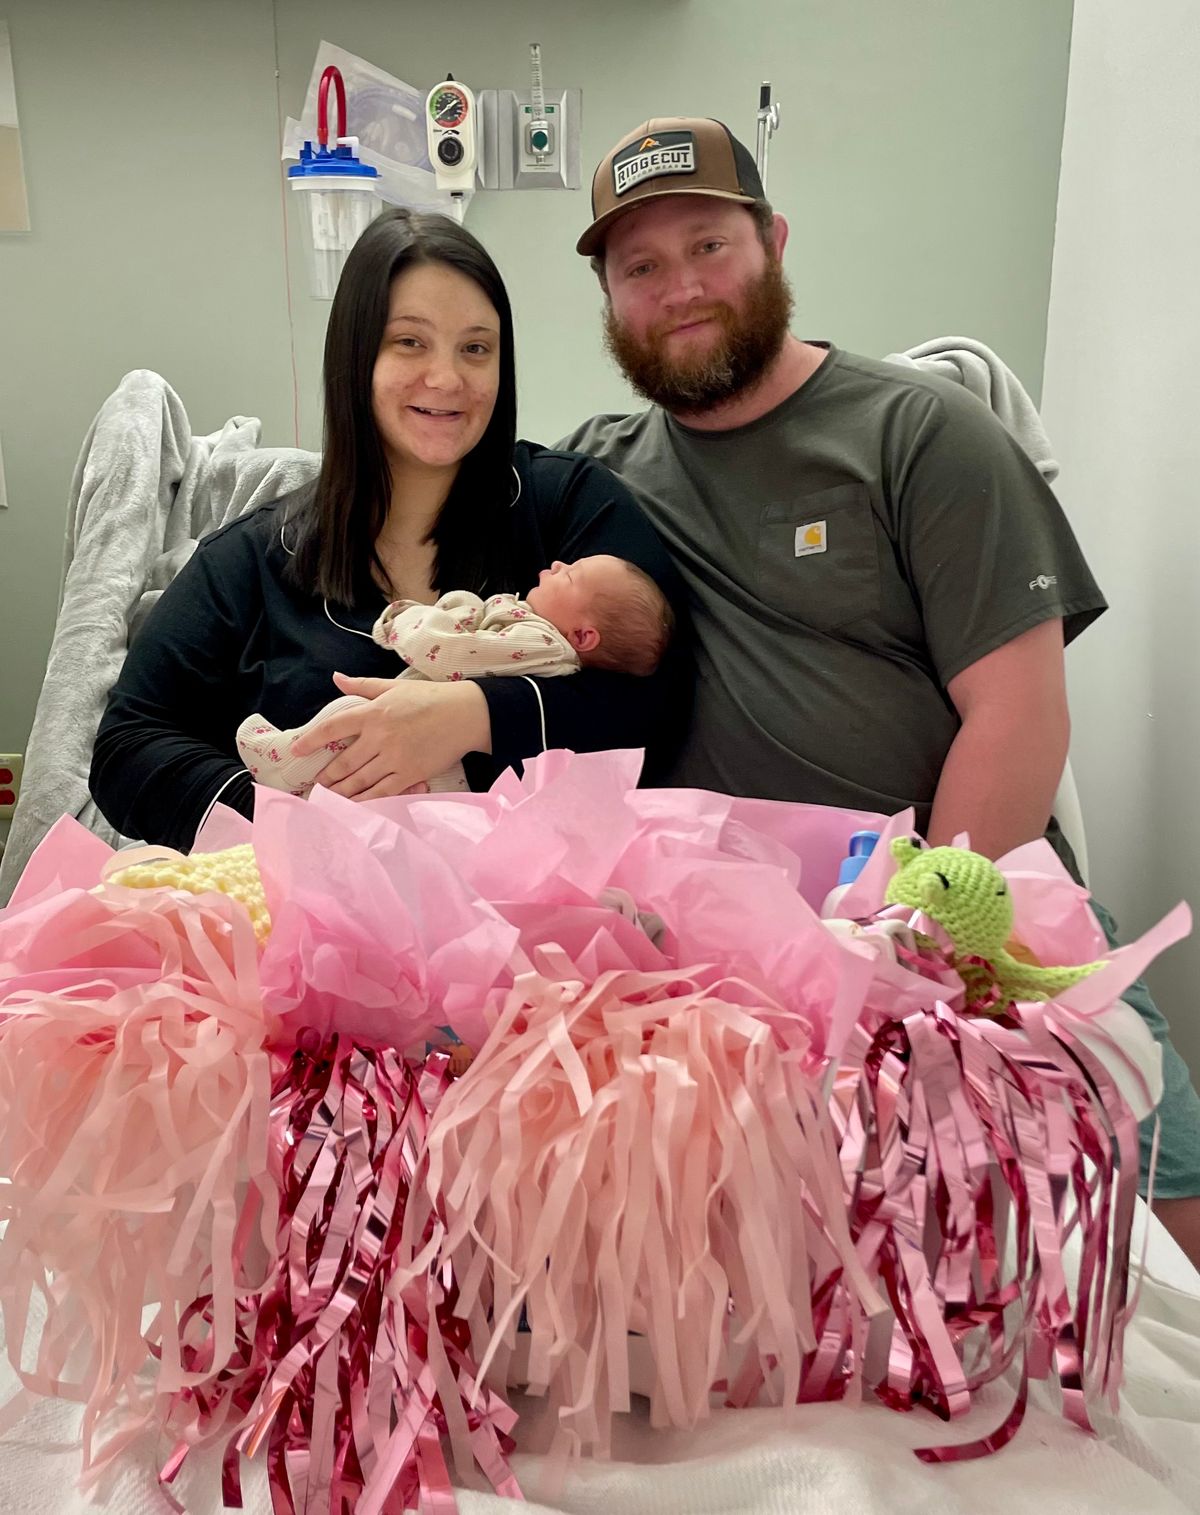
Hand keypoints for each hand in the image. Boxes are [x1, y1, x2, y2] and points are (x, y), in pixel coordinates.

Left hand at [292, 674, 490, 800]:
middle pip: (344, 762)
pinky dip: (365, 801)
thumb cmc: (430, 697)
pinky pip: (382, 792)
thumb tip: (336, 679)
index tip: (296, 750)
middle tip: (313, 785)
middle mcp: (380, 737)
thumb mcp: (394, 686)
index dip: (311, 740)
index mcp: (374, 713)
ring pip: (359, 781)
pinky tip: (354, 806)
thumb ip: (362, 686)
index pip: (334, 728)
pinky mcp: (410, 774)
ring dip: (340, 792)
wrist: (466, 714)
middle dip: (326, 776)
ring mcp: (395, 758)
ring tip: (327, 798)